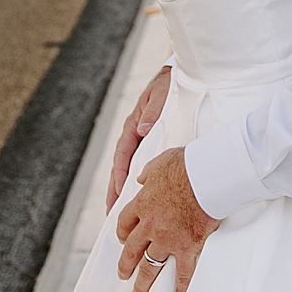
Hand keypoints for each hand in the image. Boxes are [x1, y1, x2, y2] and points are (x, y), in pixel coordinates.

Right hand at [107, 65, 171, 208]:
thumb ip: (152, 111)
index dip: (119, 175)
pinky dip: (141, 183)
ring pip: (132, 170)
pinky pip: (145, 167)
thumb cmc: (168, 85)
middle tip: (111, 214)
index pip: (123, 154)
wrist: (181, 76)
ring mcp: (144, 141)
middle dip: (116, 192)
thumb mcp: (160, 95)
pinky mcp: (154, 144)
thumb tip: (143, 129)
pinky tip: (143, 199)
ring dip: (126, 191)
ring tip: (122, 214)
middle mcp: (136, 135)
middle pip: (122, 168)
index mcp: (133, 125)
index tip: (118, 194)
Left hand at [116, 147, 218, 291]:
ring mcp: (167, 239)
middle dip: (125, 264)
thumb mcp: (159, 162)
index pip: (125, 222)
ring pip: (150, 266)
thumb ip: (148, 173)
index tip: (123, 239)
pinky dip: (180, 291)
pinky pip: (183, 275)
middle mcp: (150, 225)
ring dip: (143, 282)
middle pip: (132, 249)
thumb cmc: (186, 165)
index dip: (122, 232)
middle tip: (123, 274)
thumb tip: (142, 177)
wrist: (206, 175)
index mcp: (142, 204)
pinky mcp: (187, 248)